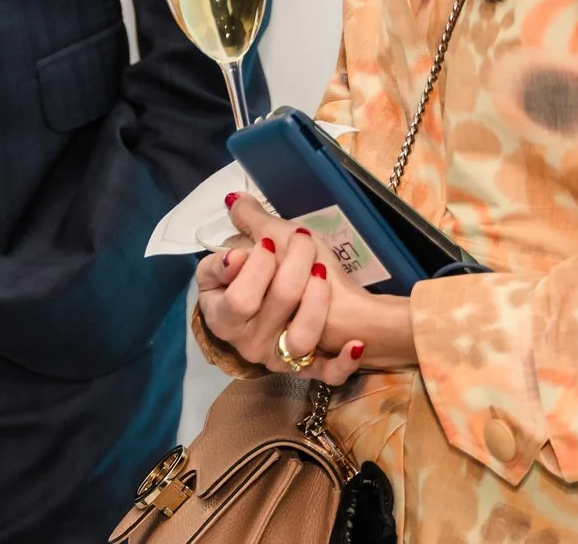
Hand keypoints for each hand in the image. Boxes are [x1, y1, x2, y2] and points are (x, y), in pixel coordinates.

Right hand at [196, 196, 416, 384]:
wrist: (305, 302)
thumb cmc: (276, 270)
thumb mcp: (257, 242)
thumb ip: (246, 223)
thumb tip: (236, 204)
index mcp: (223, 316)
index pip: (237, 298)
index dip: (255, 268)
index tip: (267, 244)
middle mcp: (248, 342)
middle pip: (277, 303)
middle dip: (293, 263)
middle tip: (303, 240)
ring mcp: (280, 359)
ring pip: (301, 336)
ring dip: (317, 300)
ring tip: (321, 272)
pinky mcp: (310, 370)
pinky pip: (325, 374)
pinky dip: (342, 362)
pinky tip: (355, 344)